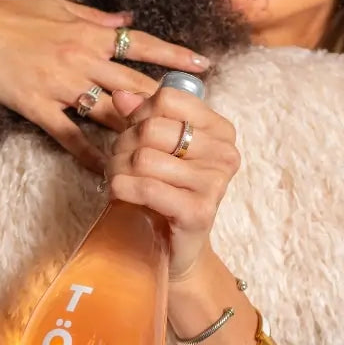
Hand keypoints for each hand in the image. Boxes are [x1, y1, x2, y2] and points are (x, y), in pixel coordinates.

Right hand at [0, 0, 210, 171]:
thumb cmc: (9, 12)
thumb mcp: (57, 5)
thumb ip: (96, 17)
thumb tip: (129, 20)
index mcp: (89, 32)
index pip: (142, 45)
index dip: (175, 56)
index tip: (204, 66)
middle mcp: (82, 59)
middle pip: (136, 85)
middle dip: (168, 104)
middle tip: (194, 123)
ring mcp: (61, 85)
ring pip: (110, 113)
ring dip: (137, 134)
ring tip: (163, 153)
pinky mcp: (37, 107)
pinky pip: (70, 136)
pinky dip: (90, 156)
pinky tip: (109, 172)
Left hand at [105, 87, 240, 279]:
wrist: (173, 249)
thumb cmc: (164, 193)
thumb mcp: (155, 148)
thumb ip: (141, 117)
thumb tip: (120, 95)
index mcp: (220, 130)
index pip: (168, 98)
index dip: (140, 115)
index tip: (135, 136)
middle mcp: (225, 154)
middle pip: (152, 128)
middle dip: (123, 146)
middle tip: (120, 164)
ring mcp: (216, 183)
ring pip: (143, 158)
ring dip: (118, 169)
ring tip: (120, 181)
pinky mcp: (200, 211)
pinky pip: (147, 188)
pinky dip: (123, 189)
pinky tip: (120, 195)